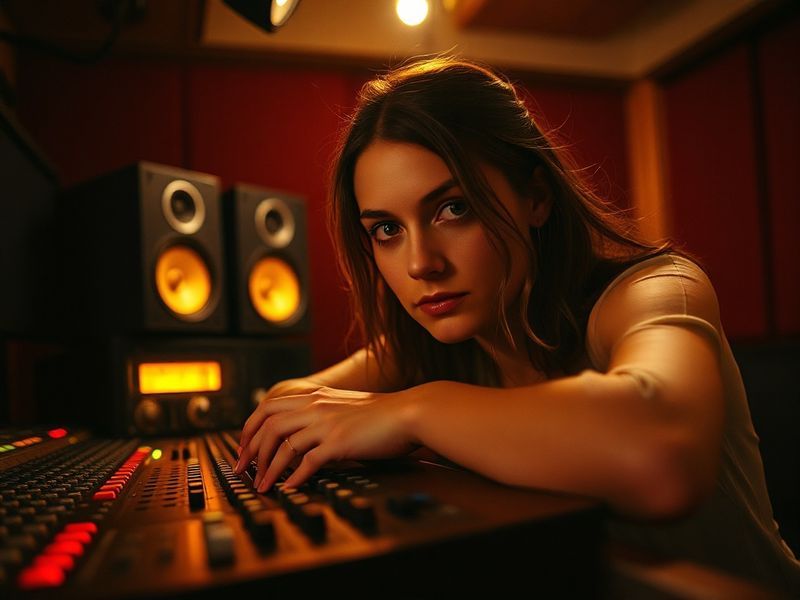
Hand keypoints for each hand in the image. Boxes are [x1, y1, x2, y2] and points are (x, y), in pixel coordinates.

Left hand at [236, 386, 416, 491]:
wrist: (408, 412)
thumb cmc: (381, 413)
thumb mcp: (342, 405)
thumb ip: (320, 414)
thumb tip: (300, 435)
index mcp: (314, 396)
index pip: (269, 406)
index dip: (250, 428)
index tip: (244, 447)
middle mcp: (315, 406)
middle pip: (268, 425)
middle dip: (251, 450)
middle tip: (243, 469)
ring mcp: (326, 423)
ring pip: (283, 445)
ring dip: (268, 468)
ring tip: (262, 485)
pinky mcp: (339, 442)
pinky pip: (307, 462)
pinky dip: (294, 477)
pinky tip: (289, 488)